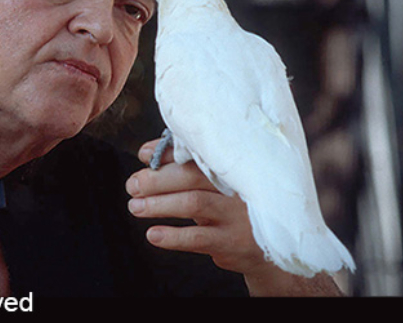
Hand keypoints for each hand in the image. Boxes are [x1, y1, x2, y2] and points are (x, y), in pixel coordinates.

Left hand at [126, 137, 345, 295]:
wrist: (270, 251)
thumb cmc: (232, 211)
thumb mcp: (215, 188)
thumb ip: (187, 170)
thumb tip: (146, 154)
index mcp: (231, 168)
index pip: (196, 153)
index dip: (167, 151)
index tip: (143, 154)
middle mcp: (236, 187)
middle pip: (191, 176)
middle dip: (157, 179)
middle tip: (132, 185)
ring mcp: (237, 215)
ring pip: (193, 203)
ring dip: (159, 204)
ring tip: (135, 206)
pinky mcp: (234, 242)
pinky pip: (199, 237)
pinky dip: (173, 235)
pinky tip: (153, 234)